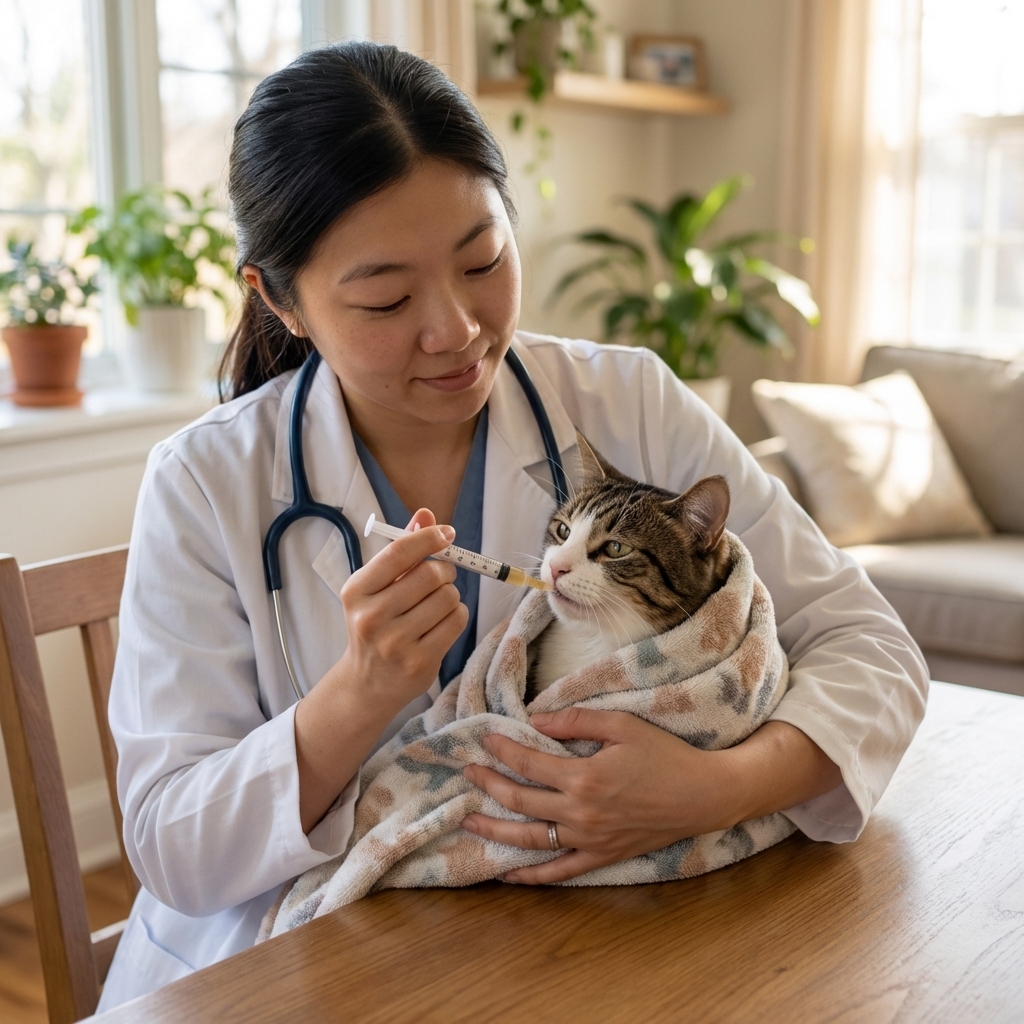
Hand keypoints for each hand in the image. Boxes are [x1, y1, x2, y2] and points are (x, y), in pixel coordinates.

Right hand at [296, 508, 467, 832]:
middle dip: (444, 570)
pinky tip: (441, 623)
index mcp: (356, 591)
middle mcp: (371, 617)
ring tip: (435, 606)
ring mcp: (395, 643)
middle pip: (431, 574)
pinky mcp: (419, 662)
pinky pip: (457, 621)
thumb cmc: (376, 624)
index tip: (446, 534)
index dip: (429, 537)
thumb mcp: (377, 586)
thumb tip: (427, 514)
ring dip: (450, 596)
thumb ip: (402, 550)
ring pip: (449, 597)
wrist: (366, 684)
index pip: (399, 552)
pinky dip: (456, 616)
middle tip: (440, 578)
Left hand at [461, 708, 742, 883]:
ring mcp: (589, 840)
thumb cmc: (665, 755)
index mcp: (584, 777)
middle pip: (520, 801)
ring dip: (495, 831)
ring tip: (468, 822)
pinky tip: (507, 874)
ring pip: (530, 840)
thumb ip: (577, 720)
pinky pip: (559, 872)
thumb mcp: (623, 725)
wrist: (703, 795)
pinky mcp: (602, 857)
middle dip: (489, 785)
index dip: (503, 750)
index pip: (529, 763)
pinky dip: (530, 876)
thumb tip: (536, 718)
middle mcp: (580, 813)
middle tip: (467, 773)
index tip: (484, 739)